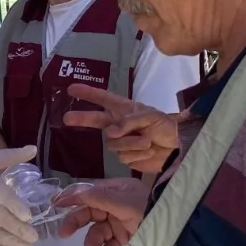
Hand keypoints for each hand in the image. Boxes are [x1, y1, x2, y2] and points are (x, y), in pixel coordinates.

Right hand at [57, 178, 149, 245]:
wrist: (179, 236)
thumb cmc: (150, 211)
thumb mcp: (123, 201)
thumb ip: (96, 196)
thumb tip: (73, 192)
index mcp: (117, 191)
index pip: (89, 192)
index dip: (72, 197)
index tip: (54, 204)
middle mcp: (118, 206)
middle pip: (90, 213)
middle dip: (76, 222)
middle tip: (63, 234)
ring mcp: (123, 225)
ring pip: (98, 233)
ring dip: (92, 243)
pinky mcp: (129, 243)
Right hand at [63, 83, 182, 172]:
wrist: (178, 147)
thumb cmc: (165, 126)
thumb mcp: (149, 116)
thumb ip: (129, 121)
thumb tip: (110, 133)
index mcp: (124, 110)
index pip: (103, 99)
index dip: (88, 93)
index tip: (72, 88)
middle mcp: (118, 125)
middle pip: (95, 121)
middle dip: (82, 118)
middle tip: (66, 118)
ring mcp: (121, 142)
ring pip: (113, 144)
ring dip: (132, 143)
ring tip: (147, 141)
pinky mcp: (126, 157)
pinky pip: (124, 156)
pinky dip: (137, 154)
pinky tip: (148, 151)